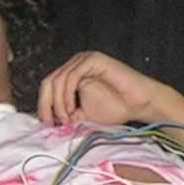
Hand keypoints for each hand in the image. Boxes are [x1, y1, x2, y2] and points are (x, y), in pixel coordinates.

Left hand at [37, 51, 165, 127]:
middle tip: (54, 123)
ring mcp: (84, 60)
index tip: (47, 125)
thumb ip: (66, 115)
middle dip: (47, 105)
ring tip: (67, 119)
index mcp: (71, 73)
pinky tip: (73, 109)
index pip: (48, 86)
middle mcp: (75, 63)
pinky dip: (68, 95)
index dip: (43, 105)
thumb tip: (47, 122)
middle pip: (49, 81)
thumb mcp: (83, 115)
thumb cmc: (116, 108)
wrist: (140, 104)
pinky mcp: (94, 60)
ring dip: (59, 103)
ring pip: (58, 80)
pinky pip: (72, 76)